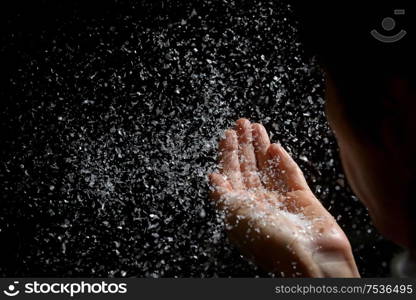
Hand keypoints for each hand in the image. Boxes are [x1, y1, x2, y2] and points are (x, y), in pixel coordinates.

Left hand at [208, 118, 359, 276]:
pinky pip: (289, 174)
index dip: (228, 154)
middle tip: (242, 122)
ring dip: (261, 146)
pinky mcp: (301, 199)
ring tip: (256, 126)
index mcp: (240, 209)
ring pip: (268, 167)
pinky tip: (275, 147)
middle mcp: (259, 204)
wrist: (309, 257)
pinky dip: (282, 161)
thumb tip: (213, 178)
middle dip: (243, 145)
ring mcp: (280, 200)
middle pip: (248, 168)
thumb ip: (222, 194)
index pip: (231, 175)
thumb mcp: (234, 215)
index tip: (227, 134)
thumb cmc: (268, 240)